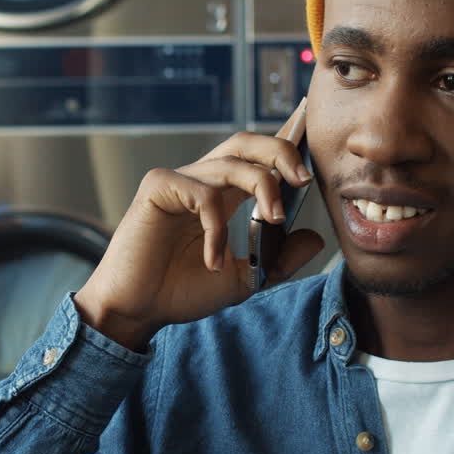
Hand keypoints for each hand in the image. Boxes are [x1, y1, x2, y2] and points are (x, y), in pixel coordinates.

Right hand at [74, 102, 324, 349]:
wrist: (138, 311)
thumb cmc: (181, 291)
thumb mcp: (245, 278)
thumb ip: (279, 258)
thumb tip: (315, 237)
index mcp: (223, 195)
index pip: (257, 159)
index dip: (285, 146)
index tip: (313, 146)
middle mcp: (203, 182)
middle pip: (246, 142)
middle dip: (280, 151)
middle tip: (303, 178)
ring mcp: (179, 181)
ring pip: (231, 162)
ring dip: (263, 186)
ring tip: (275, 219)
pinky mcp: (158, 188)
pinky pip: (202, 194)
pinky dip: (217, 227)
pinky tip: (213, 259)